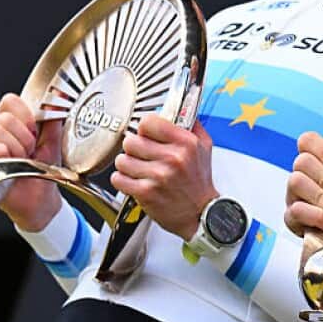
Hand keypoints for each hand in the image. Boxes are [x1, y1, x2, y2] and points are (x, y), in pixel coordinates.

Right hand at [0, 93, 63, 231]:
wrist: (40, 199)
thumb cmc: (44, 171)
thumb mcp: (54, 141)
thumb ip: (53, 119)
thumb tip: (57, 98)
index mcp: (13, 121)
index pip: (9, 101)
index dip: (25, 116)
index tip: (35, 132)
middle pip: (3, 117)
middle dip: (23, 137)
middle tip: (30, 152)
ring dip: (15, 149)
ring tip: (20, 161)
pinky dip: (1, 154)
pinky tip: (8, 165)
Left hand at [111, 117, 217, 241]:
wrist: (200, 214)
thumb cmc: (200, 182)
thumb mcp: (204, 148)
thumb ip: (192, 125)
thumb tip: (179, 107)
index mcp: (186, 143)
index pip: (149, 122)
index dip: (144, 129)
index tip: (146, 135)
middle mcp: (172, 158)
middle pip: (131, 141)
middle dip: (133, 148)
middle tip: (140, 155)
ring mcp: (158, 176)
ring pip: (122, 160)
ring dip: (126, 165)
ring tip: (138, 169)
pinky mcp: (146, 193)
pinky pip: (118, 179)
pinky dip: (122, 180)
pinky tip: (134, 181)